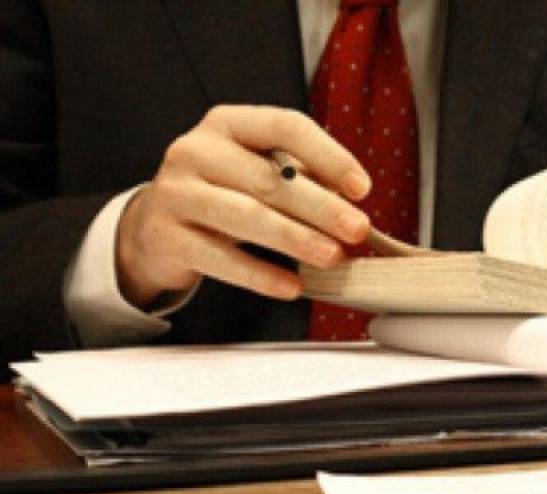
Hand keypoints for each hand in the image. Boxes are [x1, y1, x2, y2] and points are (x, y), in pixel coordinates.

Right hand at [116, 105, 371, 308]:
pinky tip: (292, 286)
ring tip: (333, 256)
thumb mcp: (257, 173)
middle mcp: (196, 150)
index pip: (285, 127)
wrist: (154, 227)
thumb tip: (348, 199)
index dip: (329, 156)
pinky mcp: (166, 237)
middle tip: (358, 230)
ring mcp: (176, 193)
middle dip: (322, 207)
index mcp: (228, 124)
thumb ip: (300, 177)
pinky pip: (220, 259)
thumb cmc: (223, 193)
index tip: (362, 188)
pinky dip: (261, 275)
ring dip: (296, 238)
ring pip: (246, 216)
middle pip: (270, 177)